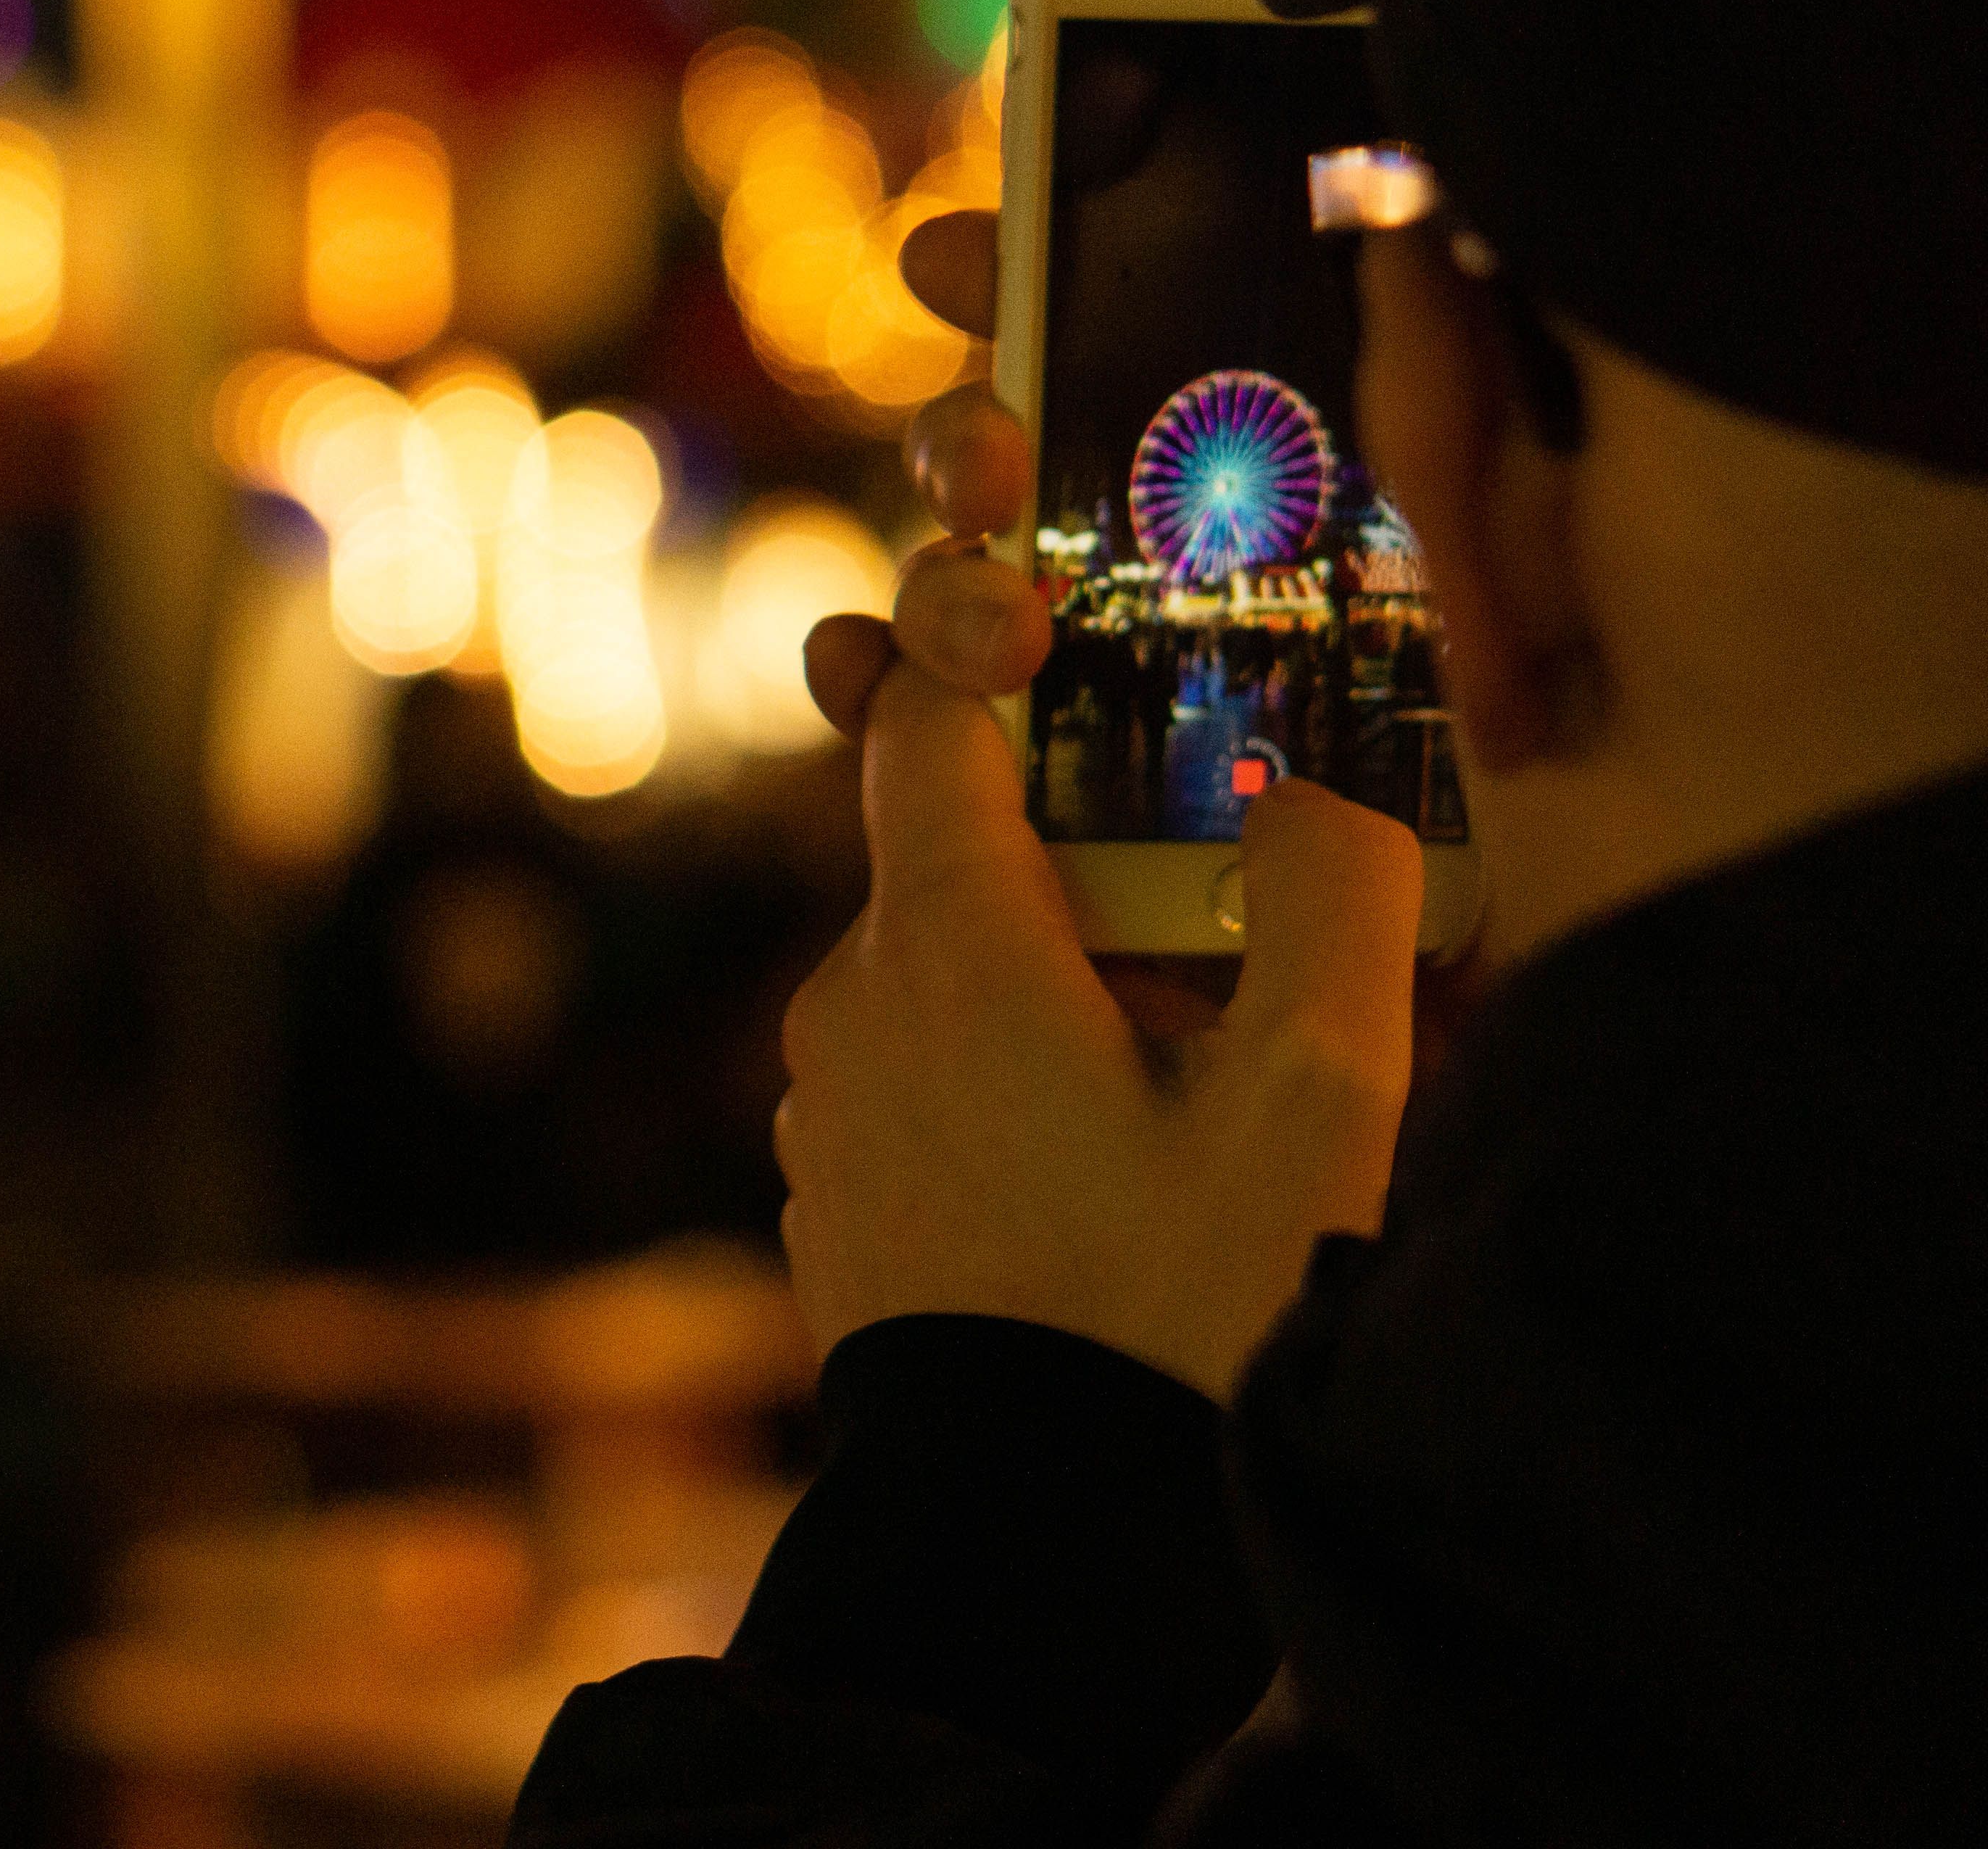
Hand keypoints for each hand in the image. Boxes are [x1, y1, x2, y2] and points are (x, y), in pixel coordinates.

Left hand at [771, 211, 1422, 1399]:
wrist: (1039, 1544)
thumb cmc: (1176, 1318)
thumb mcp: (1317, 1104)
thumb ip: (1336, 903)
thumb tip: (1322, 790)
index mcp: (942, 943)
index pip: (930, 720)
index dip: (991, 644)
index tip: (1061, 616)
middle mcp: (849, 1000)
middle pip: (961, 853)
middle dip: (1083, 863)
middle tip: (1211, 927)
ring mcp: (825, 1104)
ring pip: (952, 977)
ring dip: (1060, 989)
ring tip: (1187, 1083)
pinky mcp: (837, 1192)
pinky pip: (927, 1081)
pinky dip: (1013, 1082)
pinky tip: (1113, 1163)